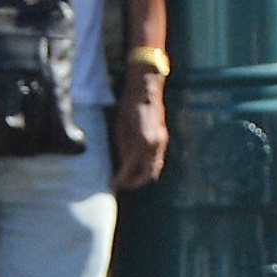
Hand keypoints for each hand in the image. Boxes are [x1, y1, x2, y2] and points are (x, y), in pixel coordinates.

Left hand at [111, 70, 168, 188]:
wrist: (146, 90)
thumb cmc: (129, 106)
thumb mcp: (121, 128)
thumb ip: (124, 147)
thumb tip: (123, 165)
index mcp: (143, 141)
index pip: (132, 168)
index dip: (122, 179)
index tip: (113, 185)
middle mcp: (156, 144)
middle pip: (148, 173)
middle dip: (135, 182)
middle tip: (121, 185)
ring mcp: (162, 141)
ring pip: (155, 167)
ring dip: (143, 176)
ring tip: (129, 179)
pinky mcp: (164, 139)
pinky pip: (157, 159)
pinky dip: (148, 167)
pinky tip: (137, 167)